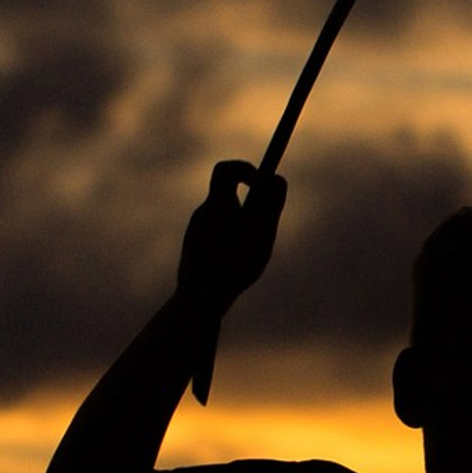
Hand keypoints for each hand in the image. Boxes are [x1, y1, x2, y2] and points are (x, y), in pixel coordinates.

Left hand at [177, 159, 285, 317]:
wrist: (197, 303)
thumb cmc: (232, 268)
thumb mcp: (260, 235)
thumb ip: (269, 205)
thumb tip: (276, 178)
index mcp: (215, 207)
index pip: (227, 170)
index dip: (246, 170)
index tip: (262, 185)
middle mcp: (202, 215)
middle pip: (230, 198)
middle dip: (252, 209)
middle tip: (265, 228)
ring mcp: (196, 233)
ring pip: (227, 222)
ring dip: (243, 233)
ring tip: (248, 260)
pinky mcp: (195, 249)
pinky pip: (219, 238)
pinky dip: (233, 247)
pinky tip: (234, 270)